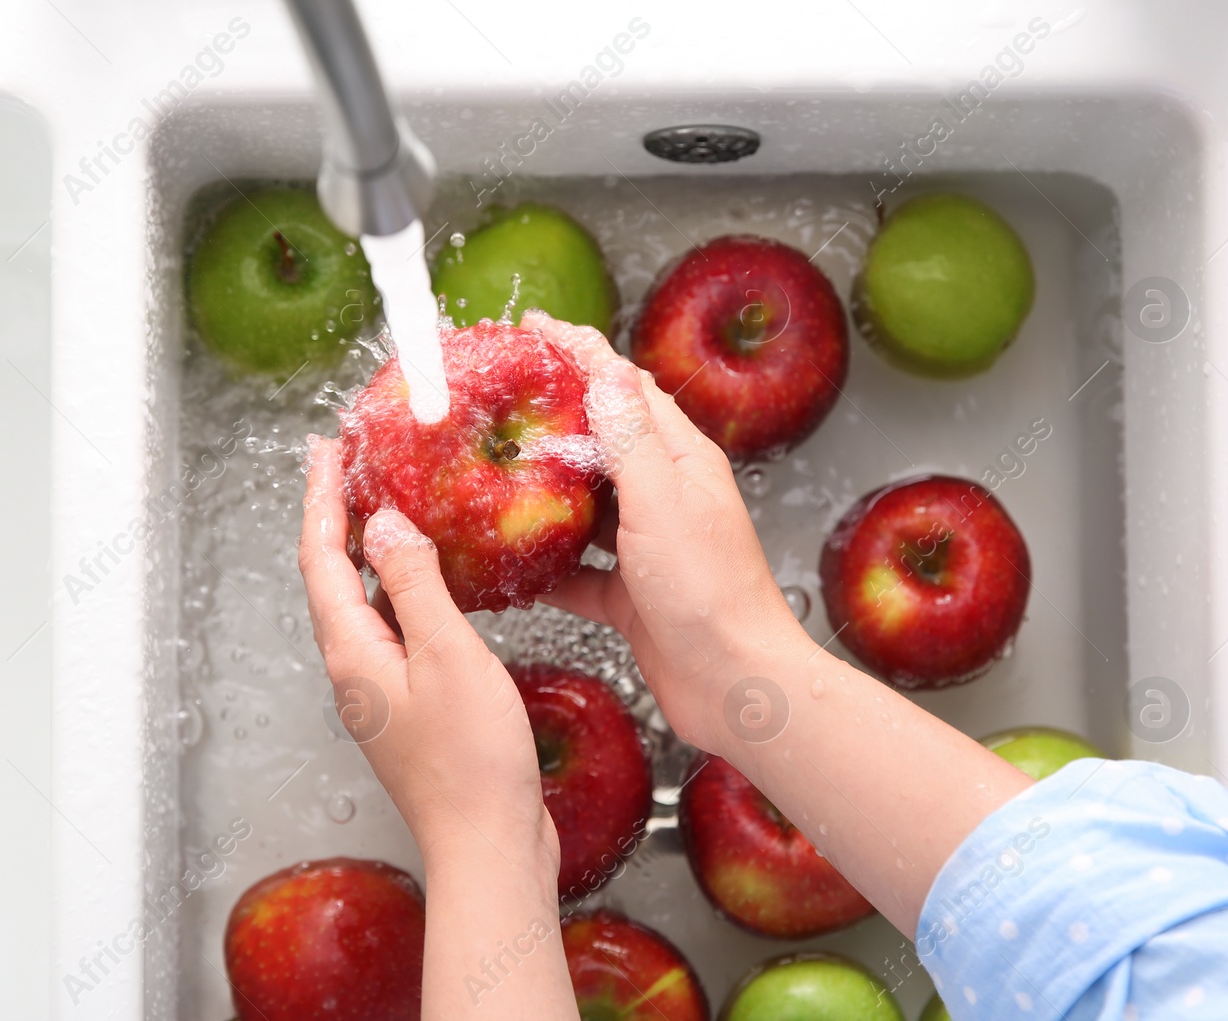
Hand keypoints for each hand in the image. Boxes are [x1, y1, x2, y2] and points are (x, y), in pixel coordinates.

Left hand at [299, 435, 577, 1018]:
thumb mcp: (448, 655)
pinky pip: (395, 628)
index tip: (325, 451)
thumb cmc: (472, 763)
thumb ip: (414, 584)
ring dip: (369, 550)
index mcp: (353, 653)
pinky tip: (432, 580)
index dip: (320, 499)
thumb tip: (383, 524)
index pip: (320, 558)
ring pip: (363, 602)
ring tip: (387, 504)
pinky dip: (403, 587)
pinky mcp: (412, 706)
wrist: (490, 844)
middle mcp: (356, 671)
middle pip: (332, 576)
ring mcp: (382, 691)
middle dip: (336, 516)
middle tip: (347, 464)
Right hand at [521, 311, 811, 756]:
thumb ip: (631, 438)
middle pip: (602, 441)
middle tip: (500, 398)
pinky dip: (546, 566)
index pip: (626, 388)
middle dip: (554, 417)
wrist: (735, 686)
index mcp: (681, 461)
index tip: (535, 330)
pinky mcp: (629, 596)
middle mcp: (665, 497)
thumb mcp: (662, 502)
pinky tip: (511, 565)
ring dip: (544, 492)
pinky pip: (577, 571)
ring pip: (586, 506)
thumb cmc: (710, 595)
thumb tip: (606, 370)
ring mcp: (647, 548)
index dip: (581, 353)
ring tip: (492, 472)